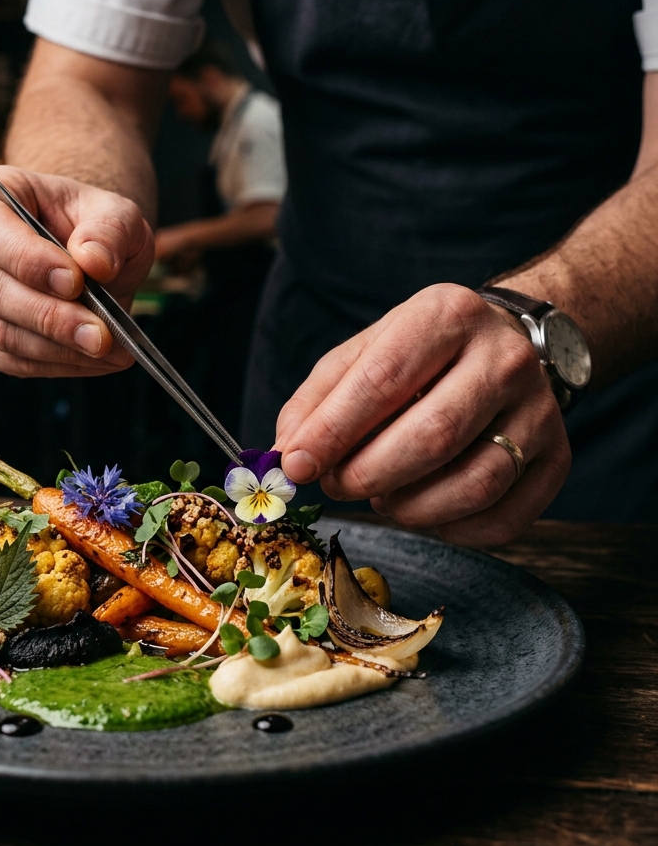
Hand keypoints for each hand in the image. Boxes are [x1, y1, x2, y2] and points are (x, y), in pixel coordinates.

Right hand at [0, 166, 153, 376]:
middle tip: (101, 334)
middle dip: (50, 316)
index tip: (75, 281)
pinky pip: (10, 360)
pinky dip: (54, 365)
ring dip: (56, 348)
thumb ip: (110, 231)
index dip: (27, 259)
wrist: (88, 254)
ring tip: (106, 350)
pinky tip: (92, 361)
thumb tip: (94, 261)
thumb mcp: (116, 214)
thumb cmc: (94, 226)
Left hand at [273, 284, 571, 546]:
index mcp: (447, 316)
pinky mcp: (558, 459)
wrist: (505, 345)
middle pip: (432, 436)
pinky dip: (450, 530)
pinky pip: (503, 520)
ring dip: (409, 507)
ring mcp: (540, 411)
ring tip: (382, 495)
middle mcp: (505, 359)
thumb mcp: (363, 352)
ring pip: (473, 484)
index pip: (383, 380)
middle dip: (368, 474)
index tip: (296, 465)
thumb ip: (318, 399)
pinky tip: (425, 510)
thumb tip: (288, 454)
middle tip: (336, 485)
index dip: (333, 431)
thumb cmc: (420, 355)